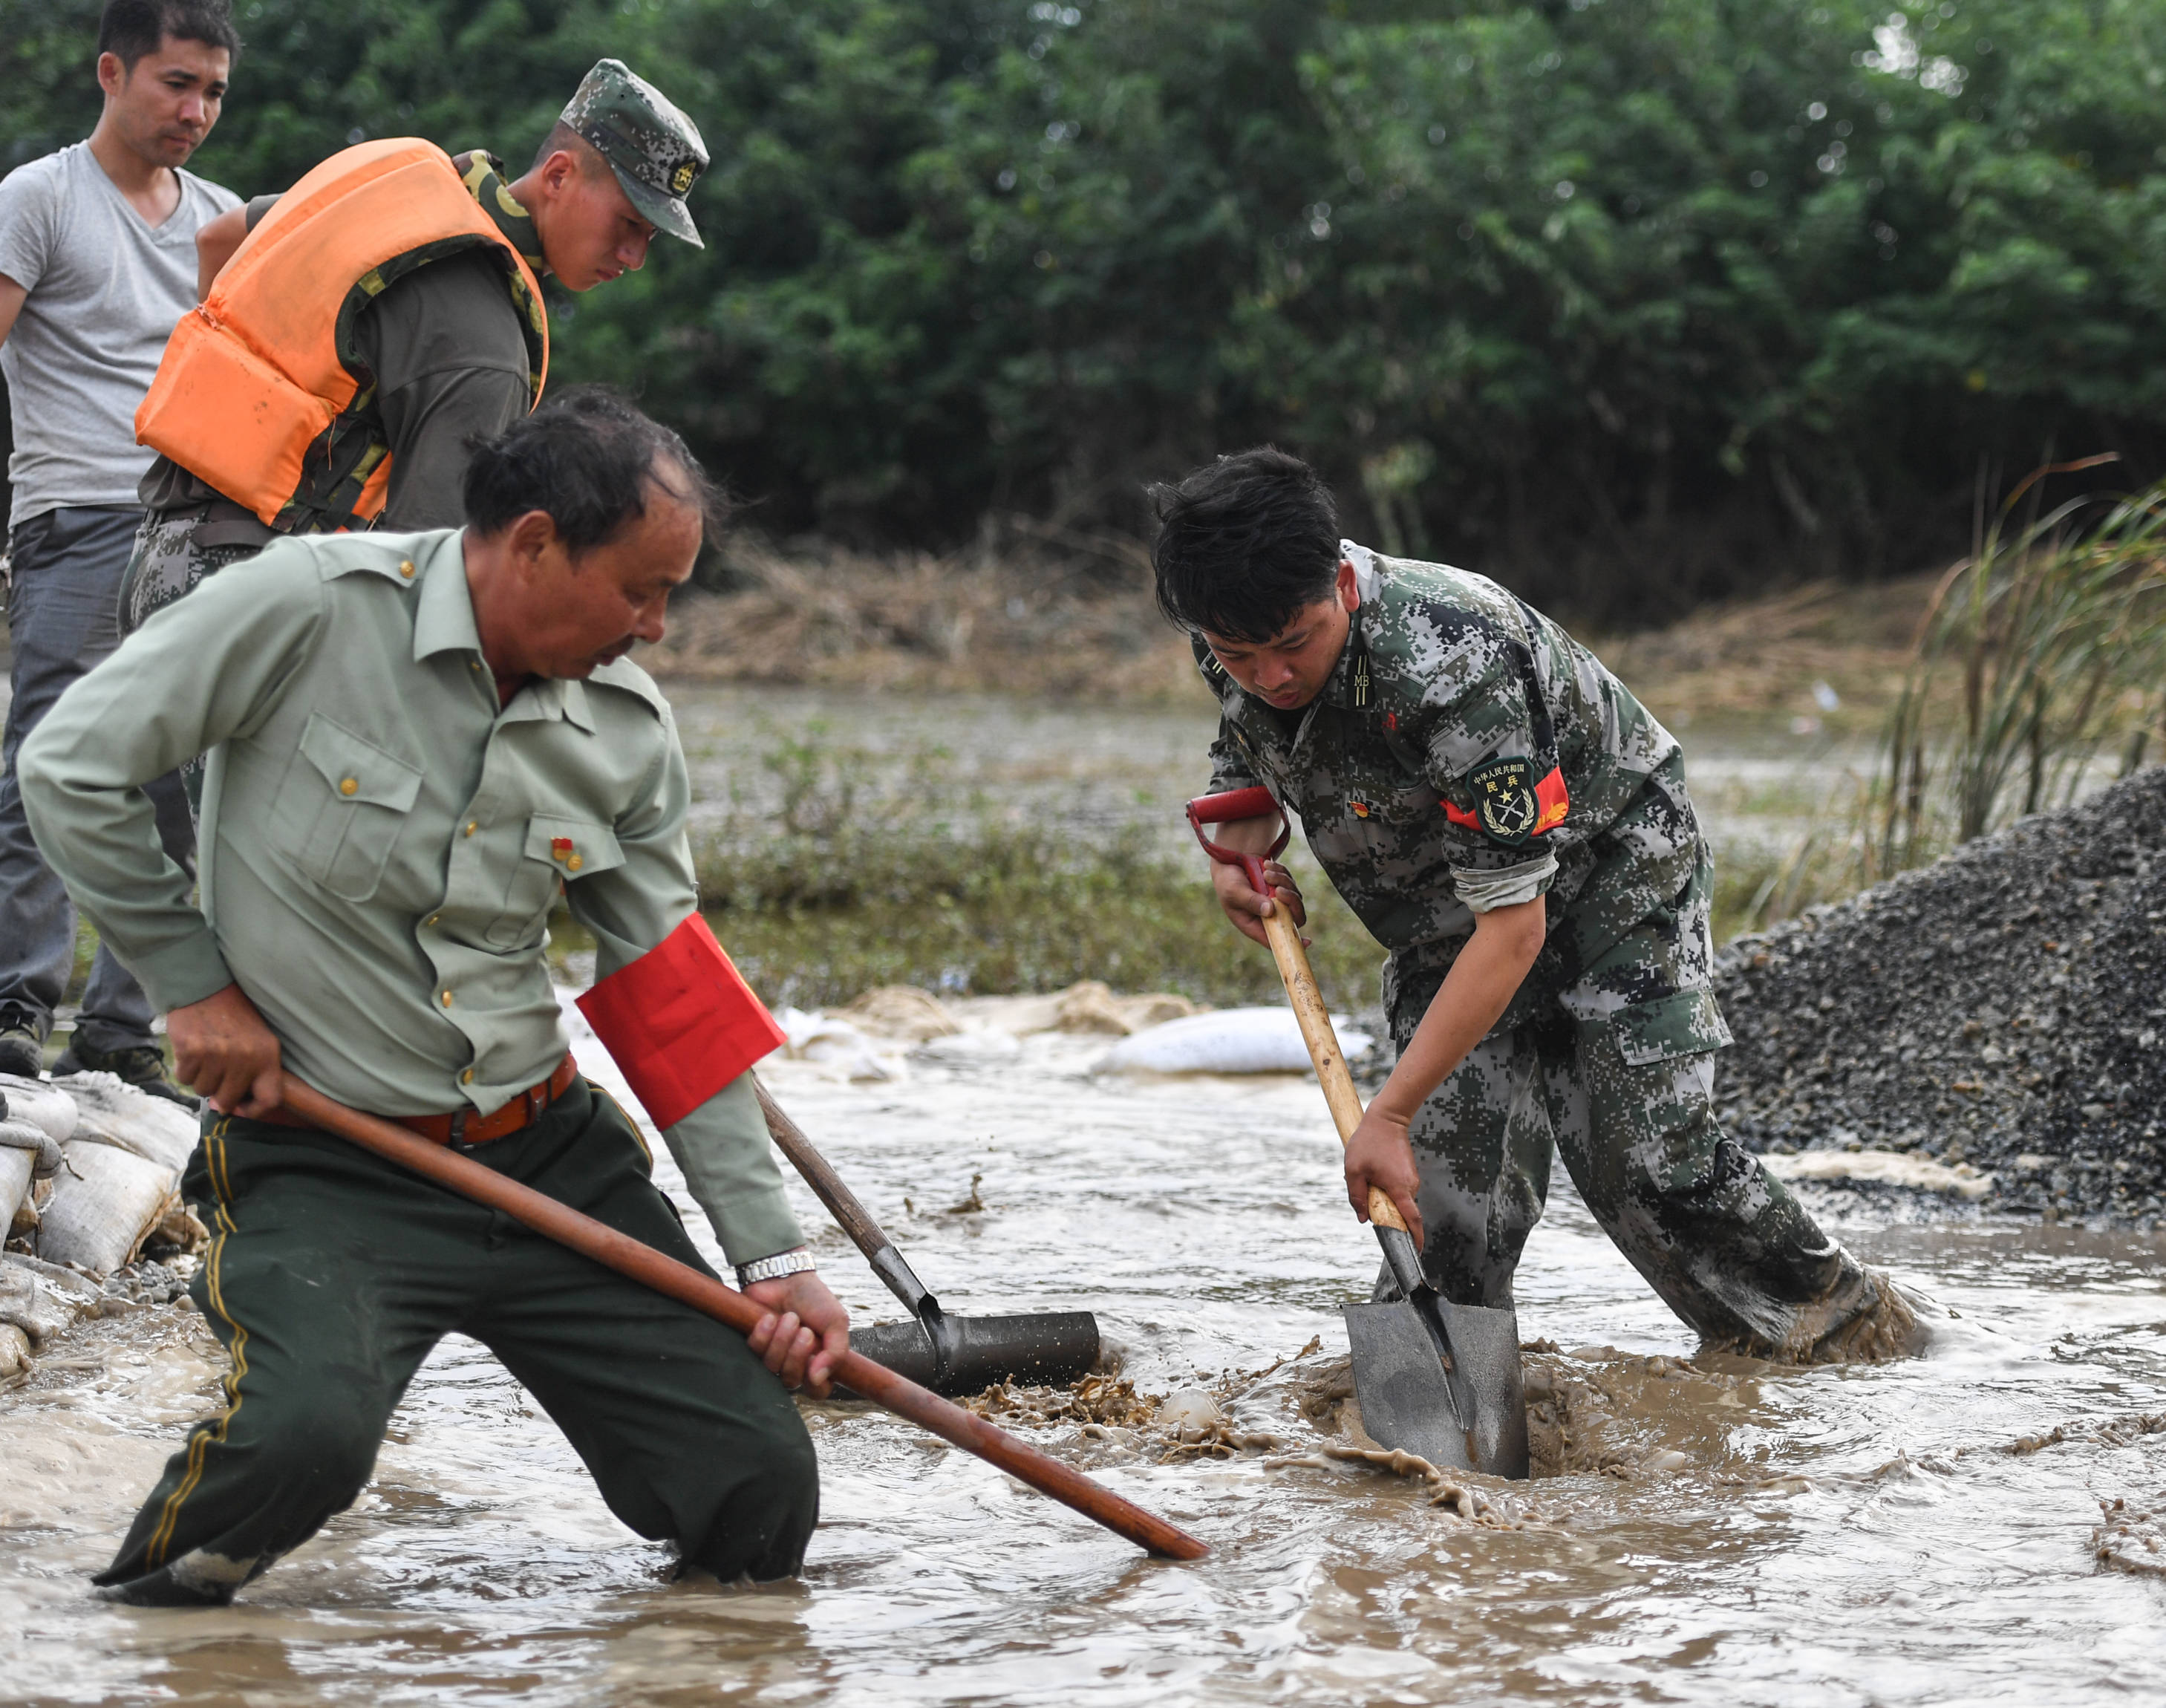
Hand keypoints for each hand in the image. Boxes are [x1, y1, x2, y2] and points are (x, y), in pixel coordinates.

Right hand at [166, 983, 283, 1116]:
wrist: (204, 986)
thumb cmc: (233, 1016)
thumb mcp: (258, 1039)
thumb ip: (251, 1073)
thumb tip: (224, 1108)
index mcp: (267, 1055)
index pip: (270, 1100)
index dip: (254, 1111)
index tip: (241, 1108)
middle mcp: (244, 1058)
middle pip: (228, 1100)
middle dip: (219, 1093)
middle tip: (216, 1072)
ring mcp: (216, 1056)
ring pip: (203, 1090)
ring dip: (201, 1078)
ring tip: (206, 1054)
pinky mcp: (190, 1052)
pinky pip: (184, 1078)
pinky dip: (185, 1069)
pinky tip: (192, 1049)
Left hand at [744, 1270, 850, 1397]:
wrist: (788, 1276)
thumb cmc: (814, 1299)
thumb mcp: (836, 1322)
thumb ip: (837, 1352)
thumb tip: (818, 1378)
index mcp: (818, 1363)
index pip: (817, 1391)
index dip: (816, 1381)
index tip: (817, 1357)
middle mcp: (794, 1363)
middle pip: (791, 1381)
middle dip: (797, 1355)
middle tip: (804, 1331)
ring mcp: (773, 1355)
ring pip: (772, 1367)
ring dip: (781, 1341)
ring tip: (789, 1318)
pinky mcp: (754, 1344)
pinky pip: (755, 1352)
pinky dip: (763, 1334)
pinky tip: (769, 1318)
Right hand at [1211, 856, 1308, 947]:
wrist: (1229, 862)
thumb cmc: (1228, 882)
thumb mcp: (1235, 892)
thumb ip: (1251, 901)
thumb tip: (1270, 911)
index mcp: (1255, 924)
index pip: (1276, 938)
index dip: (1291, 941)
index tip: (1307, 941)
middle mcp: (1269, 916)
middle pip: (1293, 917)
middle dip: (1290, 901)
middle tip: (1278, 889)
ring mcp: (1278, 901)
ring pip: (1294, 897)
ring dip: (1282, 882)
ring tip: (1266, 872)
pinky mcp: (1282, 887)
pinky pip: (1290, 881)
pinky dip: (1281, 872)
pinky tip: (1267, 865)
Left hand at [1344, 1105, 1423, 1249]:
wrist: (1386, 1118)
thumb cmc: (1368, 1142)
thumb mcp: (1353, 1170)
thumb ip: (1356, 1197)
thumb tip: (1363, 1219)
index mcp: (1399, 1188)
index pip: (1412, 1220)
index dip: (1415, 1238)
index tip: (1415, 1252)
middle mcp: (1411, 1186)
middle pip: (1402, 1212)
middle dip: (1387, 1216)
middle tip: (1369, 1204)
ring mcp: (1411, 1179)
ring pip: (1398, 1201)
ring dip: (1384, 1200)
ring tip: (1368, 1178)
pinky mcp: (1408, 1173)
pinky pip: (1398, 1191)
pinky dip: (1387, 1191)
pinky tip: (1373, 1174)